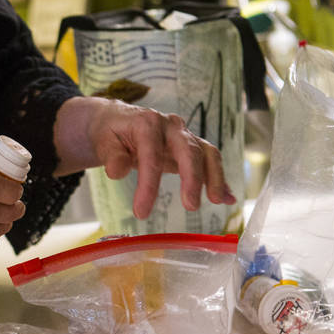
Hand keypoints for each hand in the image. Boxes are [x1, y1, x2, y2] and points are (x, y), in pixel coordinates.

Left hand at [52, 96, 235, 219]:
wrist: (119, 121)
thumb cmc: (111, 133)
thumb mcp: (104, 143)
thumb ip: (111, 156)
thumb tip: (116, 171)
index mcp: (147, 124)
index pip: (151, 155)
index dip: (148, 185)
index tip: (141, 212)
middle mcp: (170, 127)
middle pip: (189, 150)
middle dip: (193, 178)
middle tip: (191, 206)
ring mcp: (184, 136)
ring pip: (207, 153)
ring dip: (215, 177)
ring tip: (218, 201)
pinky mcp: (191, 147)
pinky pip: (210, 161)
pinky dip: (220, 179)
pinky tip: (228, 198)